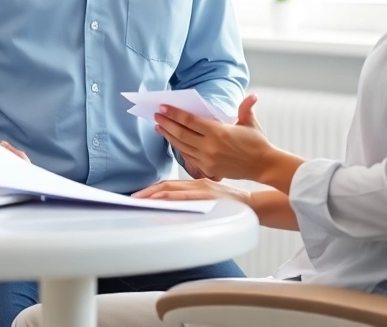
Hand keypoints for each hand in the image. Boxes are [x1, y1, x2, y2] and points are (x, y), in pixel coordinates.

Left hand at [133, 178, 250, 204]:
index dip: (153, 189)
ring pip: (174, 190)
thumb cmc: (234, 202)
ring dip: (155, 195)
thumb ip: (198, 196)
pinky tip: (162, 201)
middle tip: (133, 198)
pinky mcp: (209, 197)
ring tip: (141, 199)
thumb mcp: (213, 194)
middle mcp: (198, 184)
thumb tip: (180, 203)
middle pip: (168, 187)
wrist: (254, 204)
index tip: (140, 194)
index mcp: (197, 183)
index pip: (170, 185)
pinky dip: (173, 198)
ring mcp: (203, 190)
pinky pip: (187, 197)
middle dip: (149, 192)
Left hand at [154, 94, 302, 189]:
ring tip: (159, 127)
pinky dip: (179, 148)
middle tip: (156, 115)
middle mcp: (210, 147)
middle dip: (166, 124)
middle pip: (181, 133)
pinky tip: (173, 141)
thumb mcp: (250, 123)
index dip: (175, 113)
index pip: (190, 121)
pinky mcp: (208, 170)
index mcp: (219, 132)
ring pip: (182, 146)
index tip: (163, 107)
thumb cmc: (257, 143)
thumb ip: (246, 108)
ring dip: (169, 136)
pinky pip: (188, 157)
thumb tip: (252, 95)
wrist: (264, 166)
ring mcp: (208, 160)